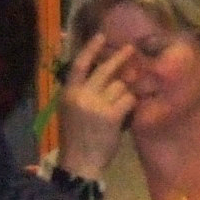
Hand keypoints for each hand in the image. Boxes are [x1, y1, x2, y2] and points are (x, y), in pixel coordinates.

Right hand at [55, 36, 137, 176]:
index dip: (91, 48)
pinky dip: (130, 105)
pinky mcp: (111, 115)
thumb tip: (99, 73)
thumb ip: (80, 92)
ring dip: (124, 94)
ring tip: (119, 108)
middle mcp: (81, 95)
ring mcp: (97, 104)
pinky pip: (128, 100)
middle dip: (120, 58)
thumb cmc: (76, 138)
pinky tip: (125, 115)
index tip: (102, 36)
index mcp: (68, 93)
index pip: (79, 64)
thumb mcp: (69, 110)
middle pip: (105, 70)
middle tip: (131, 49)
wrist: (79, 163)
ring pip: (120, 86)